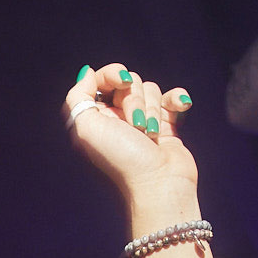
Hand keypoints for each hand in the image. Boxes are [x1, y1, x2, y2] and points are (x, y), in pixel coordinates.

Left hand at [64, 61, 197, 207]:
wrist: (158, 184)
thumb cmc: (122, 160)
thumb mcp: (86, 129)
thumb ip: (78, 97)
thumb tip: (87, 72)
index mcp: (96, 117)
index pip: (103, 78)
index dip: (113, 74)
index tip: (122, 82)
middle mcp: (117, 118)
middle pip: (130, 81)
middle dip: (134, 99)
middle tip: (134, 127)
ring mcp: (143, 120)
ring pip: (151, 89)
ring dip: (152, 110)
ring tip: (150, 135)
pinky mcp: (166, 124)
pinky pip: (172, 97)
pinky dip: (176, 99)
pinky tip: (179, 107)